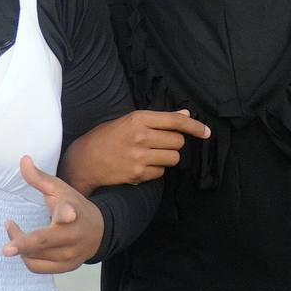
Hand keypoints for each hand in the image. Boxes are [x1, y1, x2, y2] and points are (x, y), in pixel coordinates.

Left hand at [2, 156, 104, 272]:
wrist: (98, 231)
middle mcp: (73, 236)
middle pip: (46, 241)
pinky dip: (25, 258)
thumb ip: (40, 178)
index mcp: (74, 212)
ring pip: (37, 256)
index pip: (70, 212)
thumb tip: (23, 159)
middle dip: (25, 244)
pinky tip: (21, 246)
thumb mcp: (60, 189)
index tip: (68, 214)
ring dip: (19, 246)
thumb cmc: (73, 206)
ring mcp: (70, 254)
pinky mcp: (66, 267)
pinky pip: (38, 267)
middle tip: (6, 248)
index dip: (67, 213)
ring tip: (11, 229)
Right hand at [60, 110, 210, 194]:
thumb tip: (185, 116)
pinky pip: (161, 173)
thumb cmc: (106, 137)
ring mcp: (139, 157)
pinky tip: (141, 166)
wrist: (84, 160)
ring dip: (167, 158)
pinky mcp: (138, 174)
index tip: (206, 132)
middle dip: (173, 144)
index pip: (175, 121)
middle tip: (159, 144)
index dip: (195, 127)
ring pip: (173, 159)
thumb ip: (158, 120)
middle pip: (178, 142)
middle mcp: (140, 137)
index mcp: (137, 119)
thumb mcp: (128, 121)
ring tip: (149, 155)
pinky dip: (156, 171)